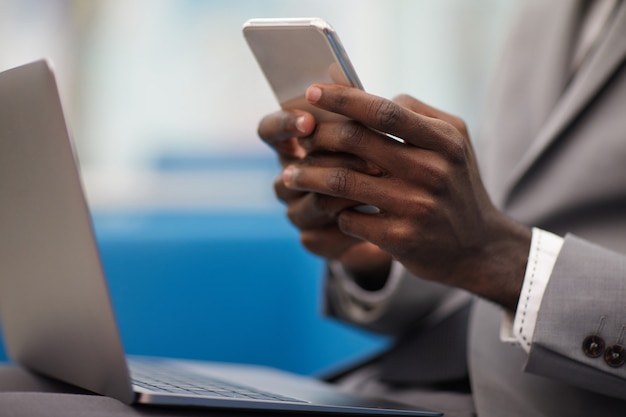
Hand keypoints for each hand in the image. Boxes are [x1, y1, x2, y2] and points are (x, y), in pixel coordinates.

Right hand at [257, 109, 391, 288]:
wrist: (392, 219)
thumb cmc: (378, 163)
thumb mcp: (372, 135)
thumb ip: (358, 116)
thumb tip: (356, 90)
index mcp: (293, 147)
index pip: (270, 131)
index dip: (284, 124)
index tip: (309, 121)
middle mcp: (287, 180)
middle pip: (295, 170)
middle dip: (338, 162)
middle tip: (375, 160)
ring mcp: (297, 212)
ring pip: (316, 201)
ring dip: (353, 192)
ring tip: (385, 185)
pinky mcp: (313, 240)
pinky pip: (328, 233)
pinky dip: (358, 222)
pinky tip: (381, 215)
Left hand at [281, 84, 531, 310]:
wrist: (480, 248)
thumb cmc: (457, 186)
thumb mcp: (454, 143)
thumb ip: (417, 114)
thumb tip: (366, 97)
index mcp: (444, 140)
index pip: (384, 111)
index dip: (343, 99)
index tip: (311, 93)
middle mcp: (432, 171)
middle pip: (355, 142)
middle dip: (317, 137)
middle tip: (299, 140)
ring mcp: (416, 207)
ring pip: (342, 182)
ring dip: (309, 176)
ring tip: (290, 176)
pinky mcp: (401, 239)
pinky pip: (348, 218)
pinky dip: (333, 211)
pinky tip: (329, 209)